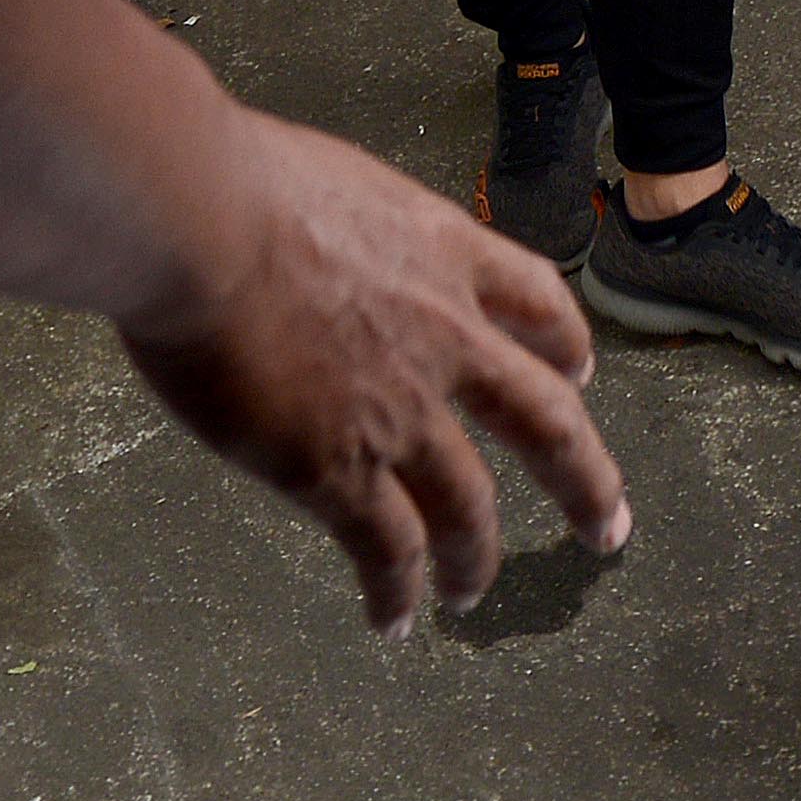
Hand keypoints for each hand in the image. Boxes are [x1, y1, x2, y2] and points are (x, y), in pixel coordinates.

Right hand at [118, 110, 631, 632]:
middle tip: (604, 526)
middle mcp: (444, 336)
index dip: (563, 342)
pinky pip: (385, 549)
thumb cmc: (231, 179)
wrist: (197, 219)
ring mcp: (399, 411)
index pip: (533, 298)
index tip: (579, 372)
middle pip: (544, 420)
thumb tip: (304, 242)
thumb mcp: (329, 180)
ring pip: (468, 505)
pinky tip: (393, 620)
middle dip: (585, 481)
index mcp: (443, 251)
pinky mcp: (336, 470)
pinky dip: (396, 592)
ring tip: (472, 592)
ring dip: (476, 558)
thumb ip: (348, 229)